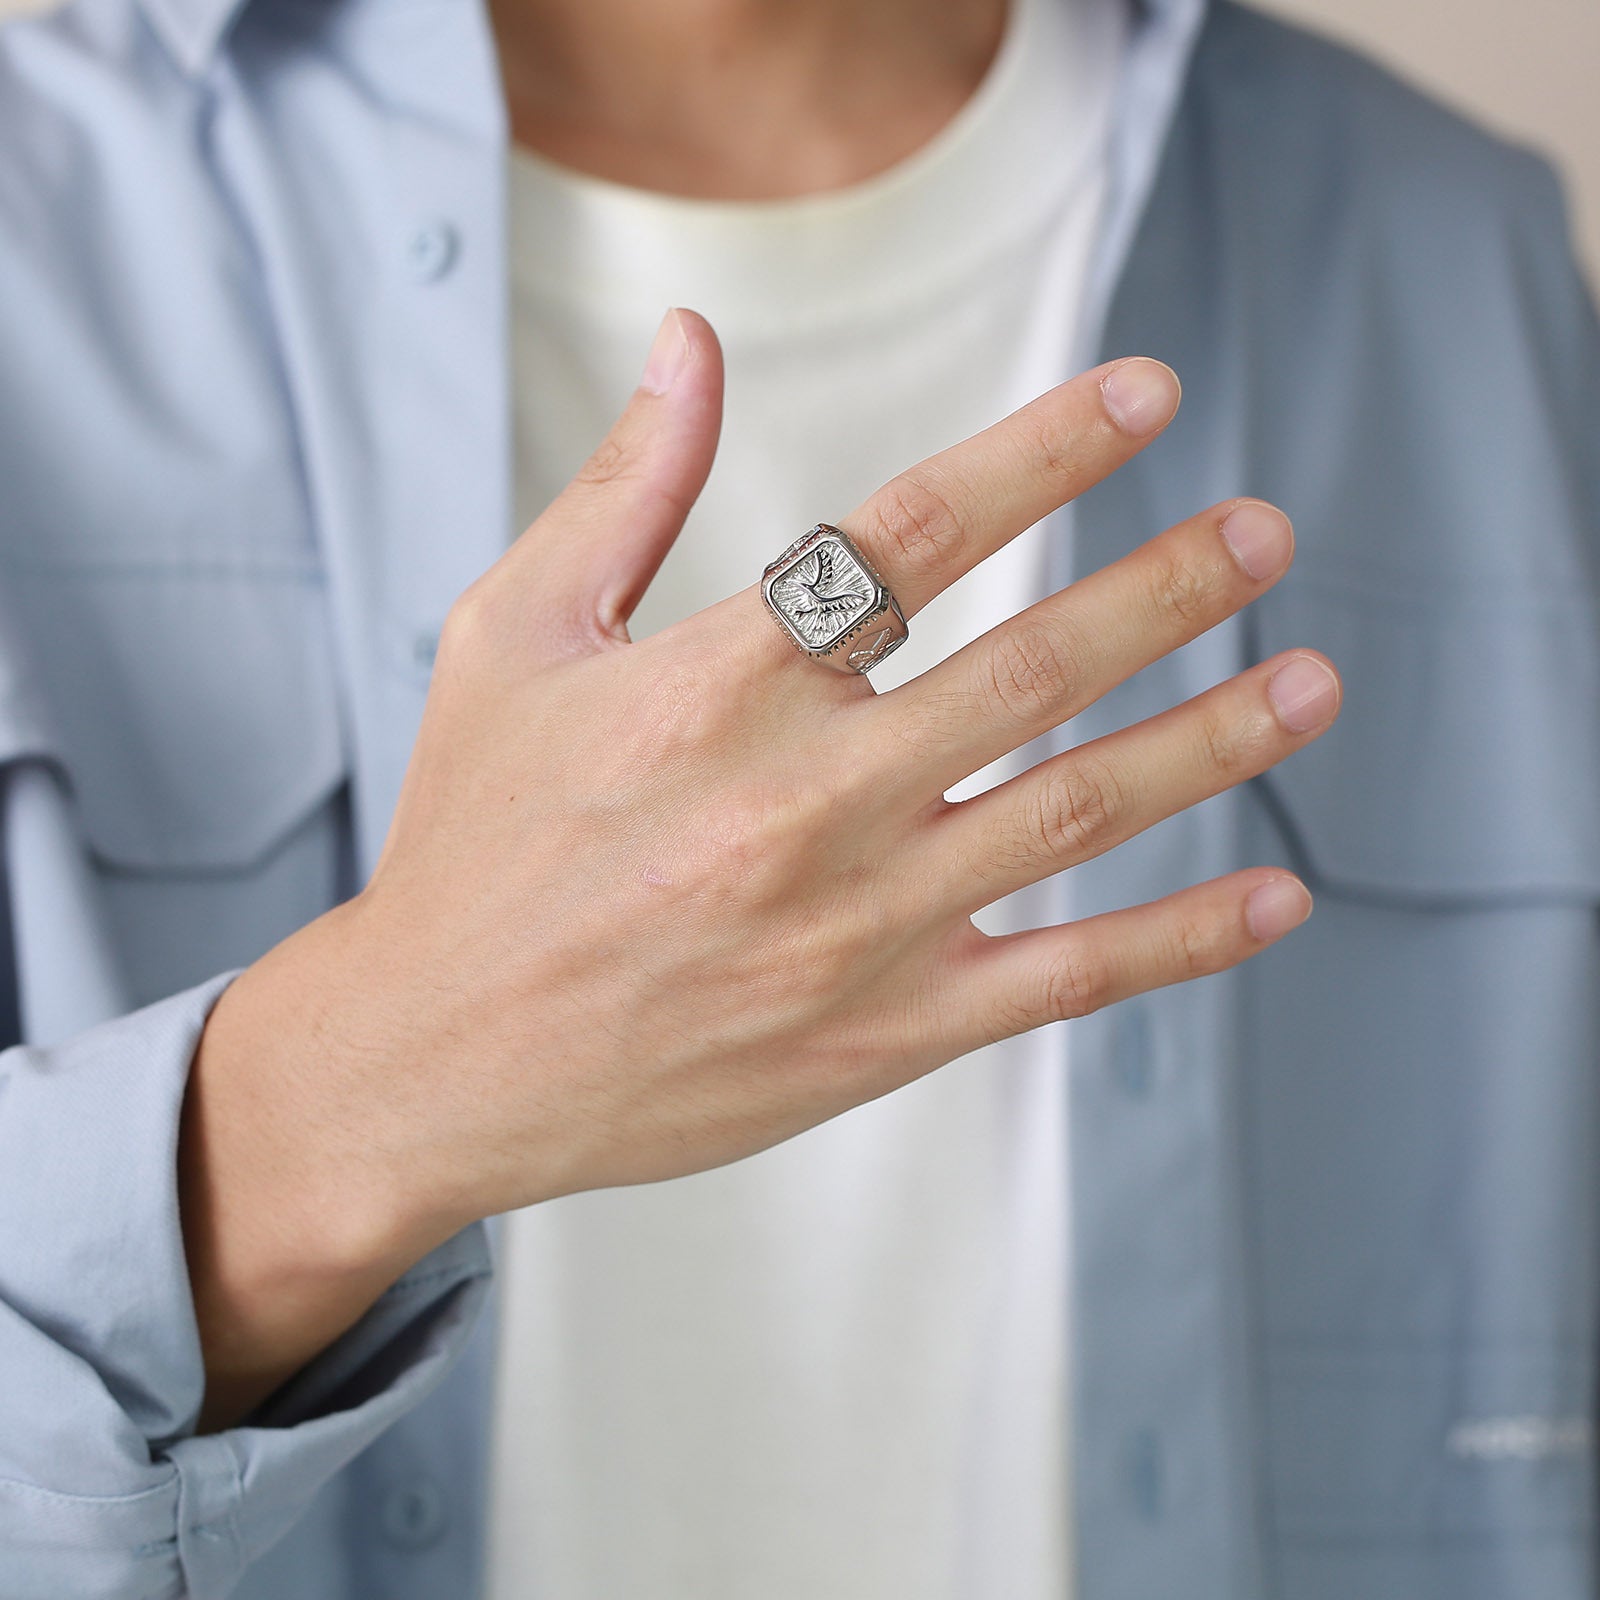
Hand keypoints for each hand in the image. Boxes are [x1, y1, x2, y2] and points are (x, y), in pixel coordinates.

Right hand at [183, 309, 1337, 1422]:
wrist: (436, 1061)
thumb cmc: (469, 839)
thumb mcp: (511, 638)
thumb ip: (621, 487)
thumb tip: (691, 340)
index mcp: (714, 685)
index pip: (913, 532)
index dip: (1045, 451)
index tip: (1149, 397)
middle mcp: (802, 799)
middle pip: (1031, 665)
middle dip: (1167, 588)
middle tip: (1265, 534)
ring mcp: (854, 927)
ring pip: (1074, 814)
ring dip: (1209, 742)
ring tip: (1312, 682)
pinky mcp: (879, 1036)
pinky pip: (1061, 981)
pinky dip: (1178, 941)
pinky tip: (1272, 898)